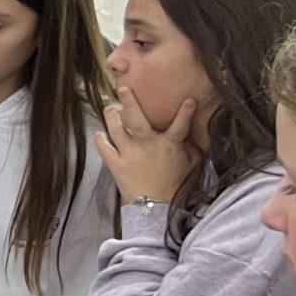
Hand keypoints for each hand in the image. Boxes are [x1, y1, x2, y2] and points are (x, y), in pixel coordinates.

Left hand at [95, 92, 201, 206]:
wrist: (156, 207)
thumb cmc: (174, 186)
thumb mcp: (190, 166)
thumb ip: (191, 149)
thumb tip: (197, 138)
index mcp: (169, 143)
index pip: (180, 123)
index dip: (185, 111)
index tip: (188, 99)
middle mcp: (147, 144)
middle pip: (136, 118)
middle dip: (129, 101)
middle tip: (123, 88)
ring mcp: (129, 153)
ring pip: (116, 129)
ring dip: (111, 116)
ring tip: (109, 108)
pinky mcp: (116, 164)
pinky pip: (104, 149)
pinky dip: (100, 140)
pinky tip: (98, 134)